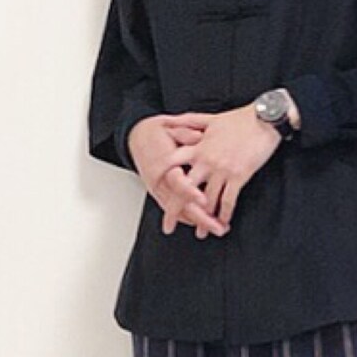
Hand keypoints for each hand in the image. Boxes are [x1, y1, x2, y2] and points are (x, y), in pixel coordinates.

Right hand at [126, 115, 227, 238]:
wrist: (137, 137)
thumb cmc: (157, 132)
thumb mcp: (170, 126)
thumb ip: (185, 133)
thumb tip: (199, 137)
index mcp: (161, 164)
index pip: (176, 182)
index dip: (190, 193)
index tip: (204, 200)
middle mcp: (159, 181)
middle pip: (180, 204)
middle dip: (200, 217)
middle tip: (218, 226)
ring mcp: (159, 190)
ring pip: (179, 211)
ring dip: (199, 222)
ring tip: (218, 229)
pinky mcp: (160, 195)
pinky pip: (176, 210)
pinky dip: (190, 218)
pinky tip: (205, 224)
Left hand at [160, 103, 282, 234]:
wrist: (265, 119)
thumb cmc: (240, 119)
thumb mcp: (210, 118)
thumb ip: (189, 121)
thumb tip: (172, 121)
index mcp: (198, 147)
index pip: (172, 164)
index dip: (162, 178)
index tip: (156, 191)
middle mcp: (206, 160)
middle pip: (185, 189)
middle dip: (175, 209)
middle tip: (169, 225)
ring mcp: (222, 169)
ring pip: (207, 200)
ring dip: (204, 219)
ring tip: (202, 232)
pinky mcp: (239, 176)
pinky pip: (229, 200)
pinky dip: (225, 214)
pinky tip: (223, 223)